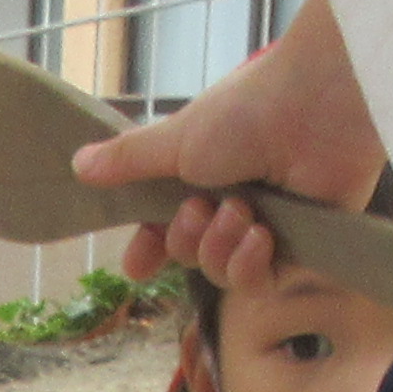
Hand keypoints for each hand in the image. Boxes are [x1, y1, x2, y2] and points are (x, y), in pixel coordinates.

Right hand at [75, 0, 390, 295]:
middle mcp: (230, 203)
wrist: (315, 108)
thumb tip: (77, 164)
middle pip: (186, 256)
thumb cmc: (248, 112)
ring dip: (219, 246)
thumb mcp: (174, 139)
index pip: (162, 230)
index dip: (147, 251)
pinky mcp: (301, 246)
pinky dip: (251, 264)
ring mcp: (266, 226)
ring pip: (219, 273)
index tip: (138, 264)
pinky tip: (261, 235)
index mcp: (199, 178)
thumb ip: (128, 160)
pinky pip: (259, 283)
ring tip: (241, 210)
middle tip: (201, 206)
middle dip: (185, 238)